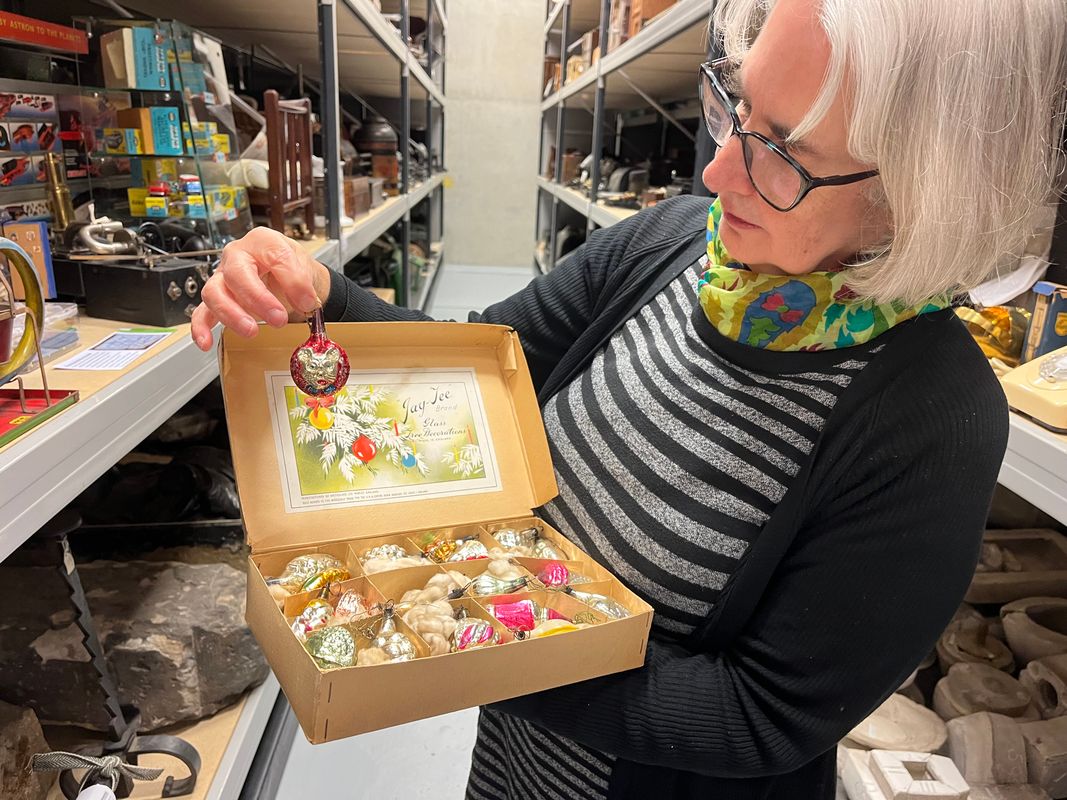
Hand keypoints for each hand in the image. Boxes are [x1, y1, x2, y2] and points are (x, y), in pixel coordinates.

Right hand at [191, 227, 331, 350]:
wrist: (287, 278)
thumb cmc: (291, 268)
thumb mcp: (306, 268)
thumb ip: (304, 282)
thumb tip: (305, 302)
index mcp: (262, 241)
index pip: (274, 256)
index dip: (293, 281)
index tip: (308, 302)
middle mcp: (237, 256)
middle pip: (237, 274)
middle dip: (257, 299)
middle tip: (278, 318)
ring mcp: (223, 277)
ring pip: (214, 293)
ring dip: (232, 314)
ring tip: (251, 331)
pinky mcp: (217, 299)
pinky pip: (201, 312)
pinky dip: (201, 328)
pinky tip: (207, 342)